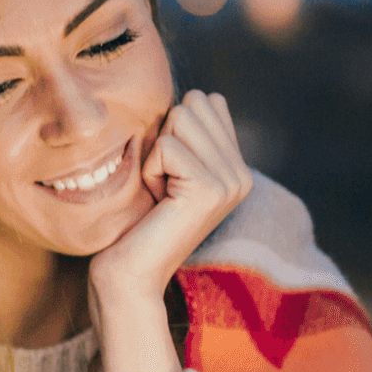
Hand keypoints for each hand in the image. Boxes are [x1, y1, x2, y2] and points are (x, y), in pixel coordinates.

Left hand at [88, 90, 253, 371]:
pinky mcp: (213, 188)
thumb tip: (200, 95)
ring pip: (182, 117)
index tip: (166, 176)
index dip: (171, 131)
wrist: (128, 276)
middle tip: (161, 185)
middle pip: (194, 103)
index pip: (206, 101)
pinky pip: (168, 145)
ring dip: (156, 153)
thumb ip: (187, 133)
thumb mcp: (166, 168)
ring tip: (159, 193)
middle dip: (164, 138)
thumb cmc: (135, 221)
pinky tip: (156, 202)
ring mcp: (233, 181)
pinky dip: (150, 169)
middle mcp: (242, 173)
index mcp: (236, 166)